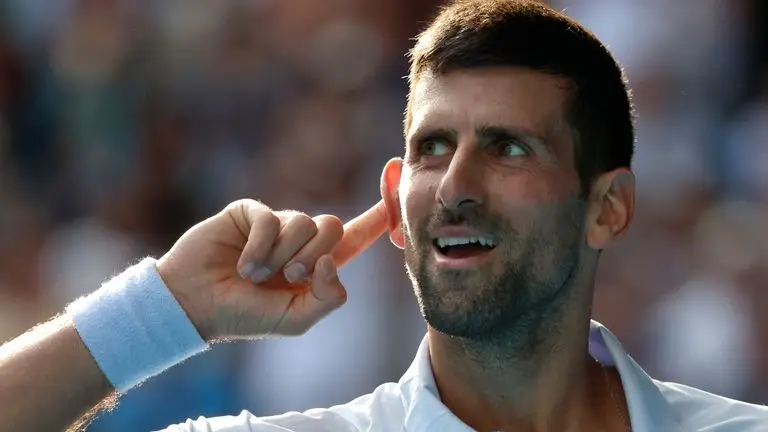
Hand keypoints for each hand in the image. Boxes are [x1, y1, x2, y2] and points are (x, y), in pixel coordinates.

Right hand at [156, 199, 387, 340]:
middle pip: (334, 226)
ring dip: (282, 256)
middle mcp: (300, 240)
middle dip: (313, 257)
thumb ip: (326, 298)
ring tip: (258, 275)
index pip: (357, 235)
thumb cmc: (245, 315)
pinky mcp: (250, 212)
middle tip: (287, 278)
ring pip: (304, 222)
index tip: (399, 177)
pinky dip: (260, 248)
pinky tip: (243, 265)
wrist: (195, 304)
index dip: (379, 213)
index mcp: (317, 264)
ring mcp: (276, 224)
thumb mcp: (295, 319)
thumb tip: (332, 263)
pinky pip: (270, 219)